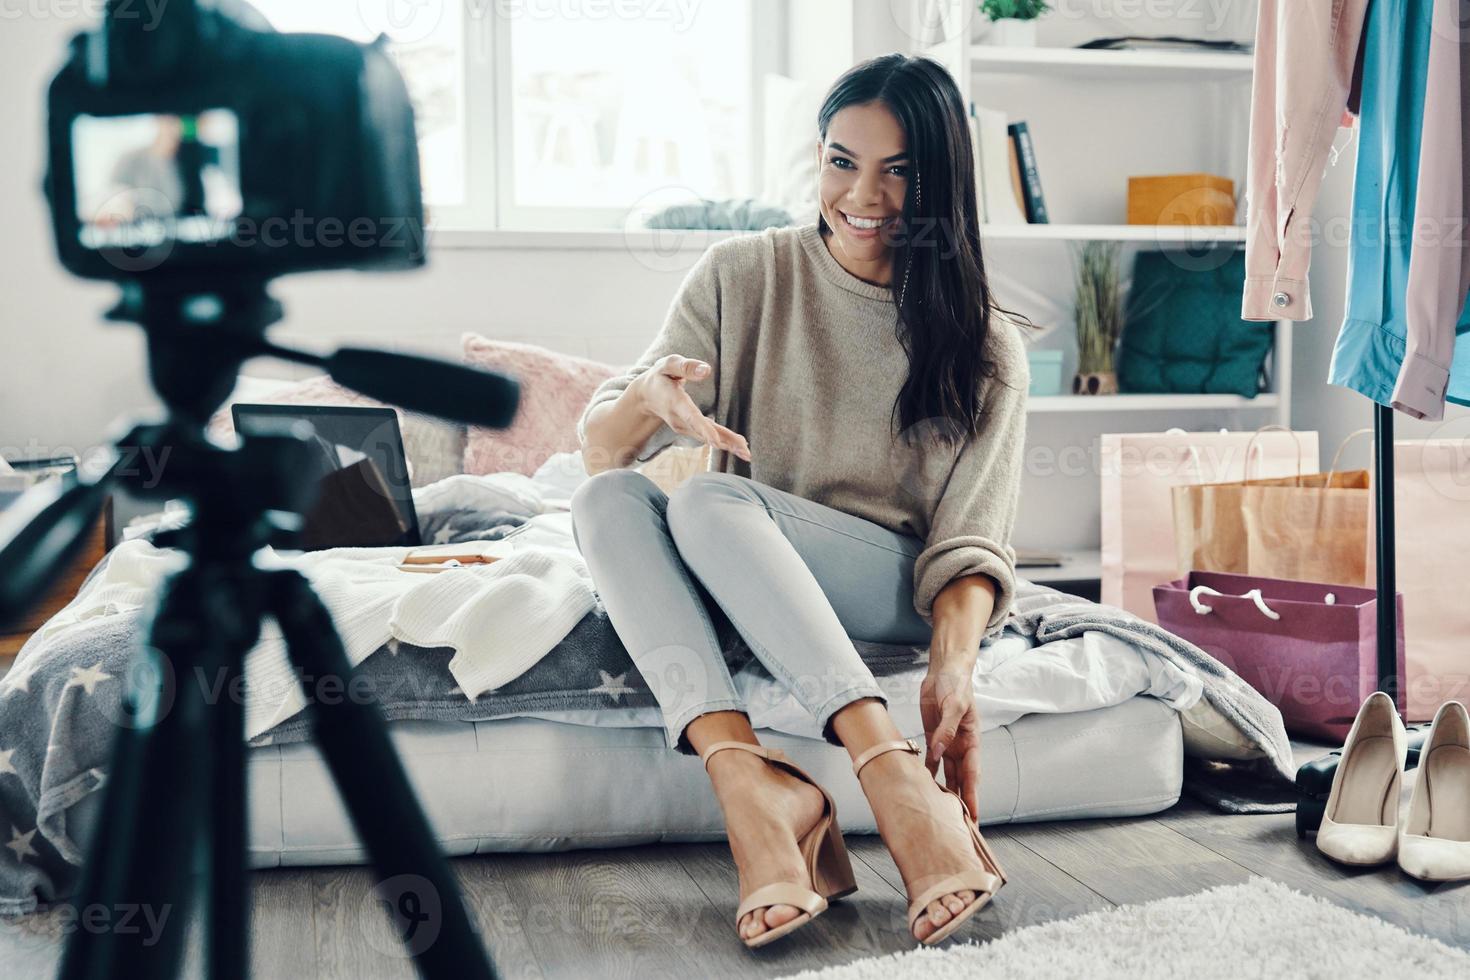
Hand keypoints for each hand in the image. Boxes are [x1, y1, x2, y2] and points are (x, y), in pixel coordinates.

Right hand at [636, 354, 750, 461]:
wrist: (646, 395)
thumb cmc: (660, 376)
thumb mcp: (668, 365)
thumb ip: (686, 366)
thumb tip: (706, 370)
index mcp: (675, 402)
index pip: (691, 417)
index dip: (704, 429)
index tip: (716, 442)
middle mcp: (680, 419)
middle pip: (705, 432)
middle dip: (724, 442)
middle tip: (745, 452)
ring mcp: (684, 427)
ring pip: (708, 437)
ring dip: (728, 445)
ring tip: (746, 453)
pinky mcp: (690, 429)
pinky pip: (708, 436)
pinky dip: (724, 442)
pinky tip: (738, 447)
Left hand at [920, 662, 980, 817]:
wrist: (944, 671)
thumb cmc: (957, 686)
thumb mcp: (954, 705)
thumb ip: (947, 730)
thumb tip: (939, 752)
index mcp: (972, 741)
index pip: (973, 774)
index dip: (972, 796)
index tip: (973, 816)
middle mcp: (961, 747)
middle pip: (961, 780)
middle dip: (960, 803)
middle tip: (957, 825)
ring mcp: (946, 743)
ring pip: (946, 774)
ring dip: (943, 792)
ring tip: (939, 813)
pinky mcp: (933, 737)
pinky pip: (930, 761)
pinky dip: (926, 774)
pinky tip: (920, 787)